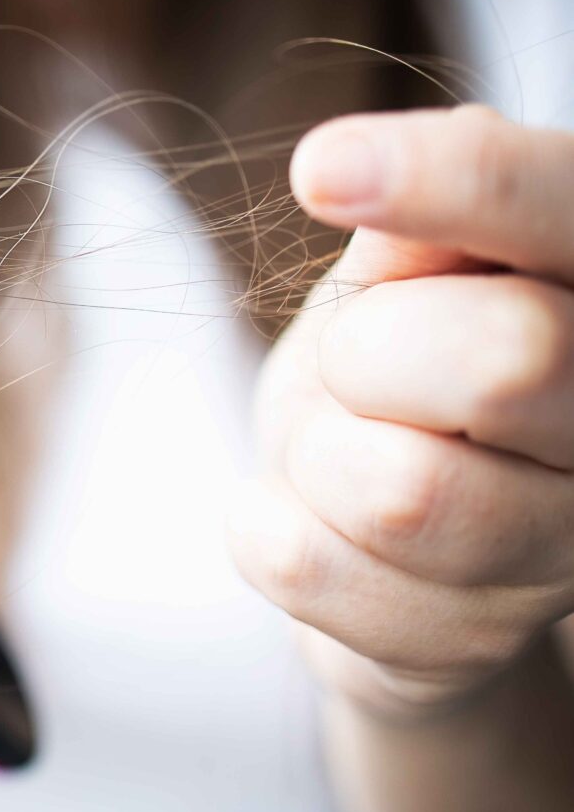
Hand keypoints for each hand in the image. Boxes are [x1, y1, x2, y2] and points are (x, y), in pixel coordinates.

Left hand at [229, 106, 573, 719]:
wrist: (366, 535)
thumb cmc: (393, 365)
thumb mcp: (399, 271)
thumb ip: (416, 230)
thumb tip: (371, 180)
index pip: (572, 213)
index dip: (462, 181)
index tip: (322, 168)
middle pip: (508, 360)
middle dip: (373, 347)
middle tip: (362, 362)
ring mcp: (565, 553)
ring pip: (398, 490)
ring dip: (321, 453)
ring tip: (347, 450)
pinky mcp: (467, 643)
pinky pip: (303, 566)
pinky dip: (268, 527)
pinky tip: (314, 523)